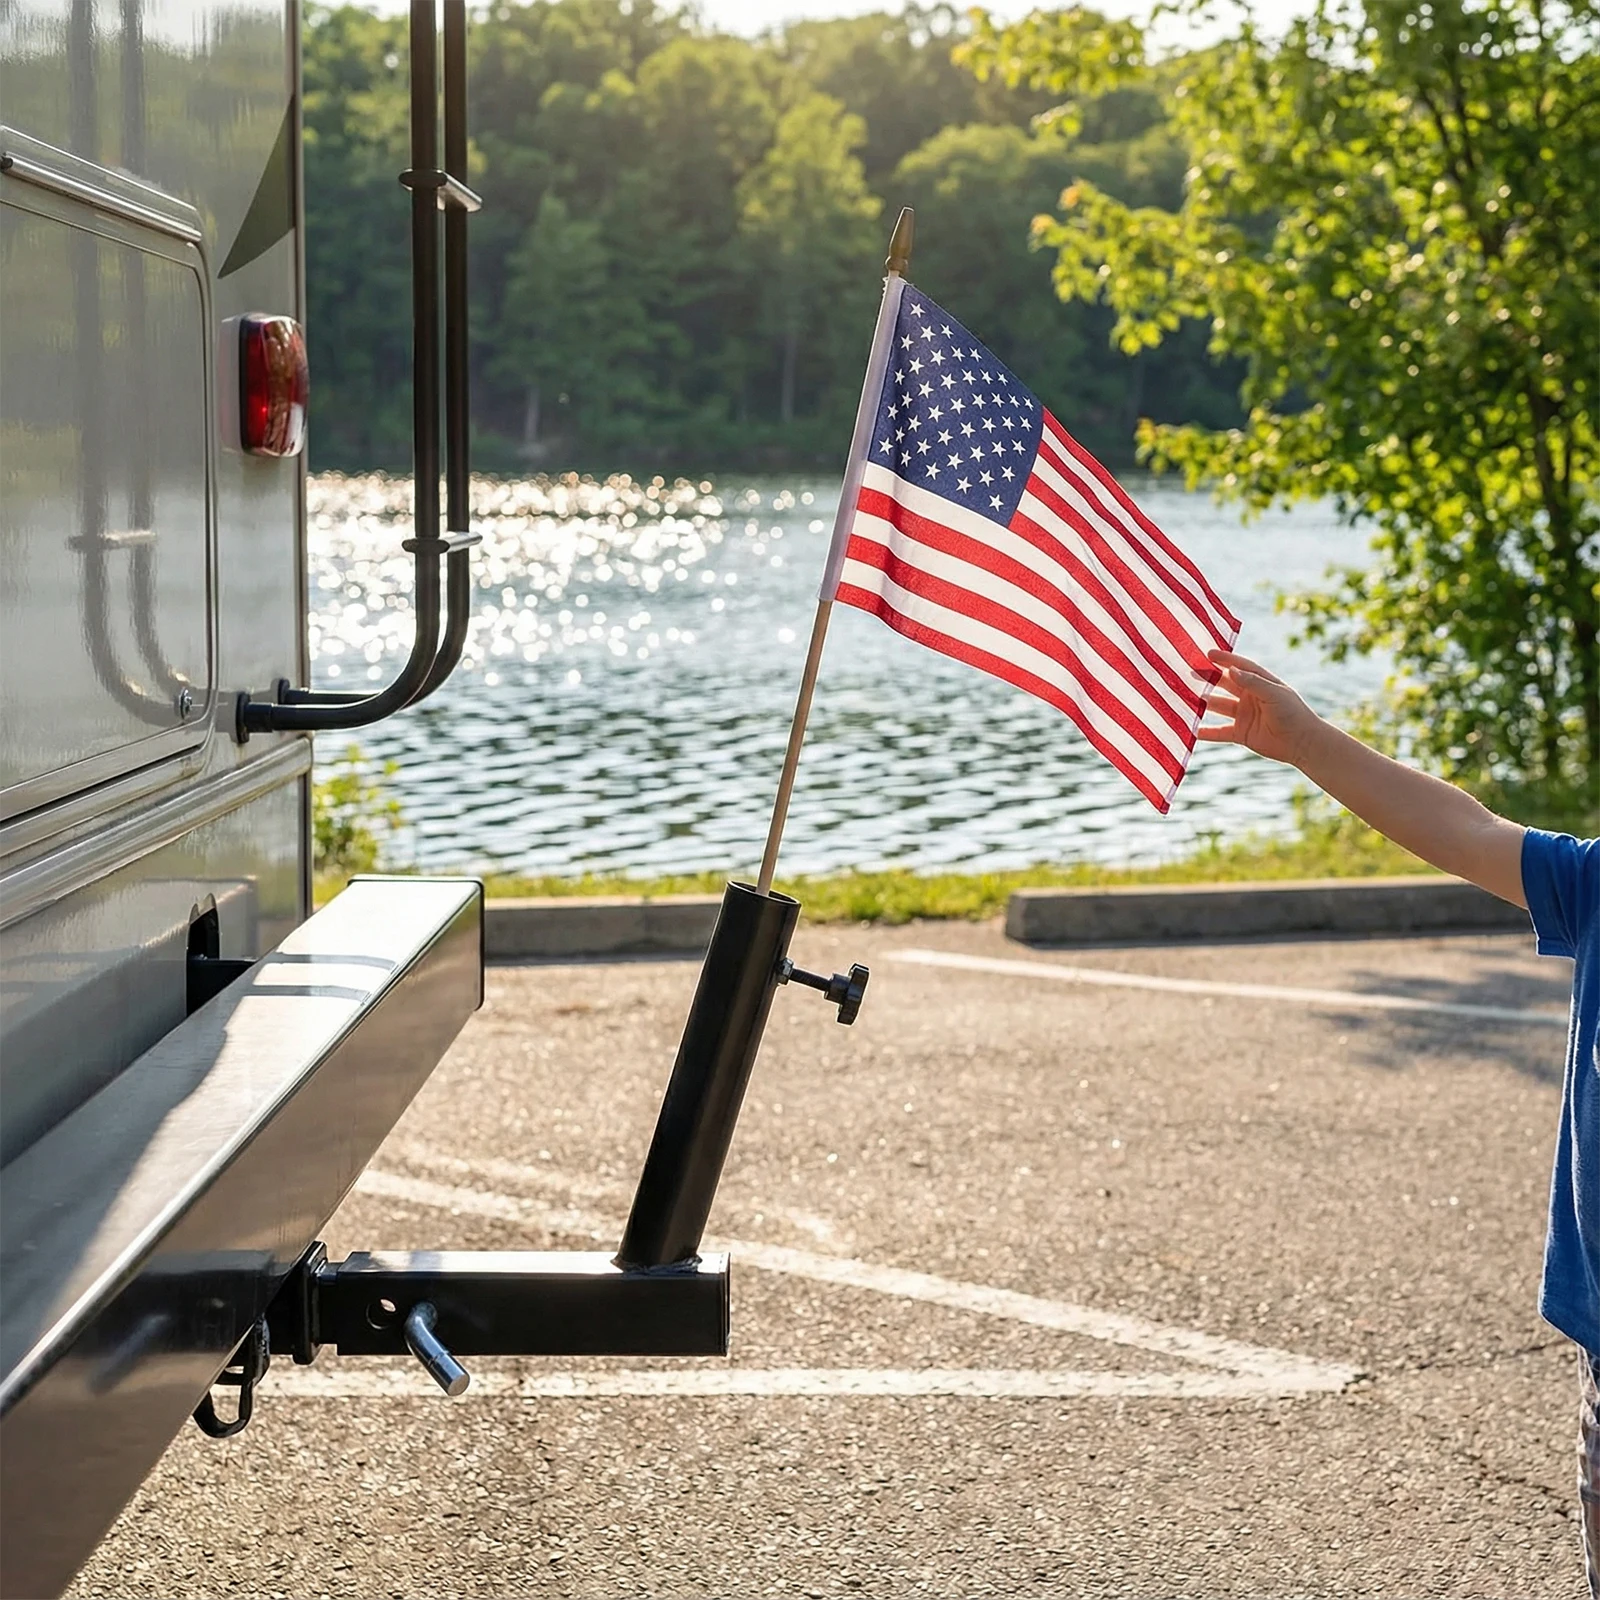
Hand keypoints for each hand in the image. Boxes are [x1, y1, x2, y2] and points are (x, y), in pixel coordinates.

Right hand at [1198, 650, 1322, 767]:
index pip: (1240, 667)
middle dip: (1208, 678)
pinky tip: (1192, 730)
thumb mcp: (1274, 693)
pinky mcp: (1240, 734)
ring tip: (1185, 697)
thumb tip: (1231, 669)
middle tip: (1190, 671)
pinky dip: (1206, 732)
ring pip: (1218, 706)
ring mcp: (1244, 715)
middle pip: (1224, 684)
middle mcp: (1249, 697)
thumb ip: (1252, 682)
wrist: (1302, 743)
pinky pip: (1219, 732)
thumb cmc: (1293, 713)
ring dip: (1203, 702)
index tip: (1207, 653)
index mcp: (1260, 683)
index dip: (1225, 659)